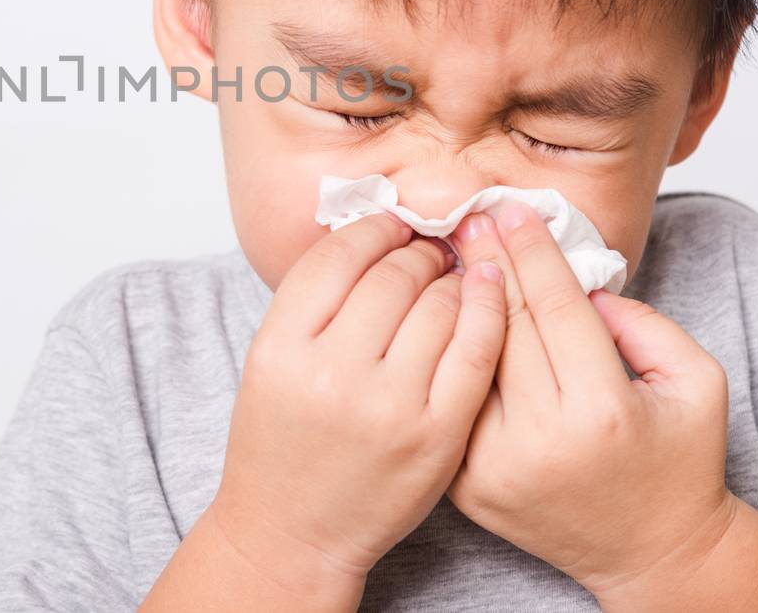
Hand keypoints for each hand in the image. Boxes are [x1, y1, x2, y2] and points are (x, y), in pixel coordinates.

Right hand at [209, 211, 508, 593]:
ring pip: (439, 304)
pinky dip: (487, 310)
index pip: (338, 256)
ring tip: (452, 277)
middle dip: (417, 251)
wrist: (293, 532)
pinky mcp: (437, 434)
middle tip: (428, 248)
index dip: (374, 227)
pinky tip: (486, 291)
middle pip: (393, 275)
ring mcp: (389, 406)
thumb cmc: (281, 444)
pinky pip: (476, 349)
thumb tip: (375, 233)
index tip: (392, 224)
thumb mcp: (270, 361)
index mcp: (282, 347)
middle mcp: (332, 373)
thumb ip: (314, 302)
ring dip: (452, 278)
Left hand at [444, 200, 736, 601]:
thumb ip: (648, 322)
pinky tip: (441, 317)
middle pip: (503, 326)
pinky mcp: (467, 487)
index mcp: (602, 409)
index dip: (532, 251)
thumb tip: (582, 284)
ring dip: (454, 303)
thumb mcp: (698, 382)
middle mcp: (541, 440)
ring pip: (466, 362)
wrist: (652, 554)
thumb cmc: (680, 461)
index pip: (556, 306)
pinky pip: (450, 403)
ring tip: (446, 255)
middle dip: (487, 262)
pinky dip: (443, 357)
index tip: (512, 209)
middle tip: (468, 215)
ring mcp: (495, 467)